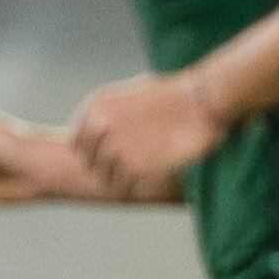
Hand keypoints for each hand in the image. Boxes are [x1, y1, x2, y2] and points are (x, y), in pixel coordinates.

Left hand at [69, 72, 223, 193]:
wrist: (201, 101)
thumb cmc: (174, 95)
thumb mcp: (131, 92)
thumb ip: (111, 110)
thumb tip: (100, 126)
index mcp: (96, 106)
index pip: (78, 144)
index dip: (94, 152)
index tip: (113, 154)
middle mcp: (100, 126)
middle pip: (90, 164)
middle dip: (107, 167)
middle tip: (132, 165)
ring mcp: (115, 148)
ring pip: (107, 177)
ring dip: (124, 178)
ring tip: (147, 169)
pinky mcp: (134, 168)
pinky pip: (125, 187)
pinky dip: (138, 185)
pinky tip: (154, 175)